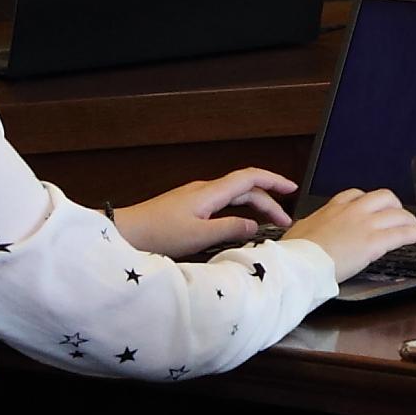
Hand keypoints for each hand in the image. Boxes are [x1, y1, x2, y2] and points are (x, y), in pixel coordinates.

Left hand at [115, 168, 294, 258]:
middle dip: (268, 201)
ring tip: (266, 224)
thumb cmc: (158, 234)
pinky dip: (237, 212)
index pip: (251, 178)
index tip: (293, 190)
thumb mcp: (198, 236)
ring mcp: (194, 198)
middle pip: (244, 188)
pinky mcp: (186, 208)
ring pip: (232, 197)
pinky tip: (236, 226)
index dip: (274, 181)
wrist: (123, 232)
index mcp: (211, 192)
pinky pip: (220, 204)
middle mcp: (205, 190)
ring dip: (252, 207)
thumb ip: (230, 229)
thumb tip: (255, 226)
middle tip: (283, 221)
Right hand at [284, 187, 415, 279]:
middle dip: (394, 206)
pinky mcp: (374, 242)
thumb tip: (309, 231)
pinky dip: (415, 234)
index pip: (357, 194)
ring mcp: (365, 224)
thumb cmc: (294, 253)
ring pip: (398, 214)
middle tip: (398, 217)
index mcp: (333, 207)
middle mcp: (352, 210)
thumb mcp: (300, 231)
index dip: (370, 202)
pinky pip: (402, 234)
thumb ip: (312, 227)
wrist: (298, 264)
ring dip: (409, 220)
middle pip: (384, 197)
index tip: (373, 208)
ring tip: (414, 228)